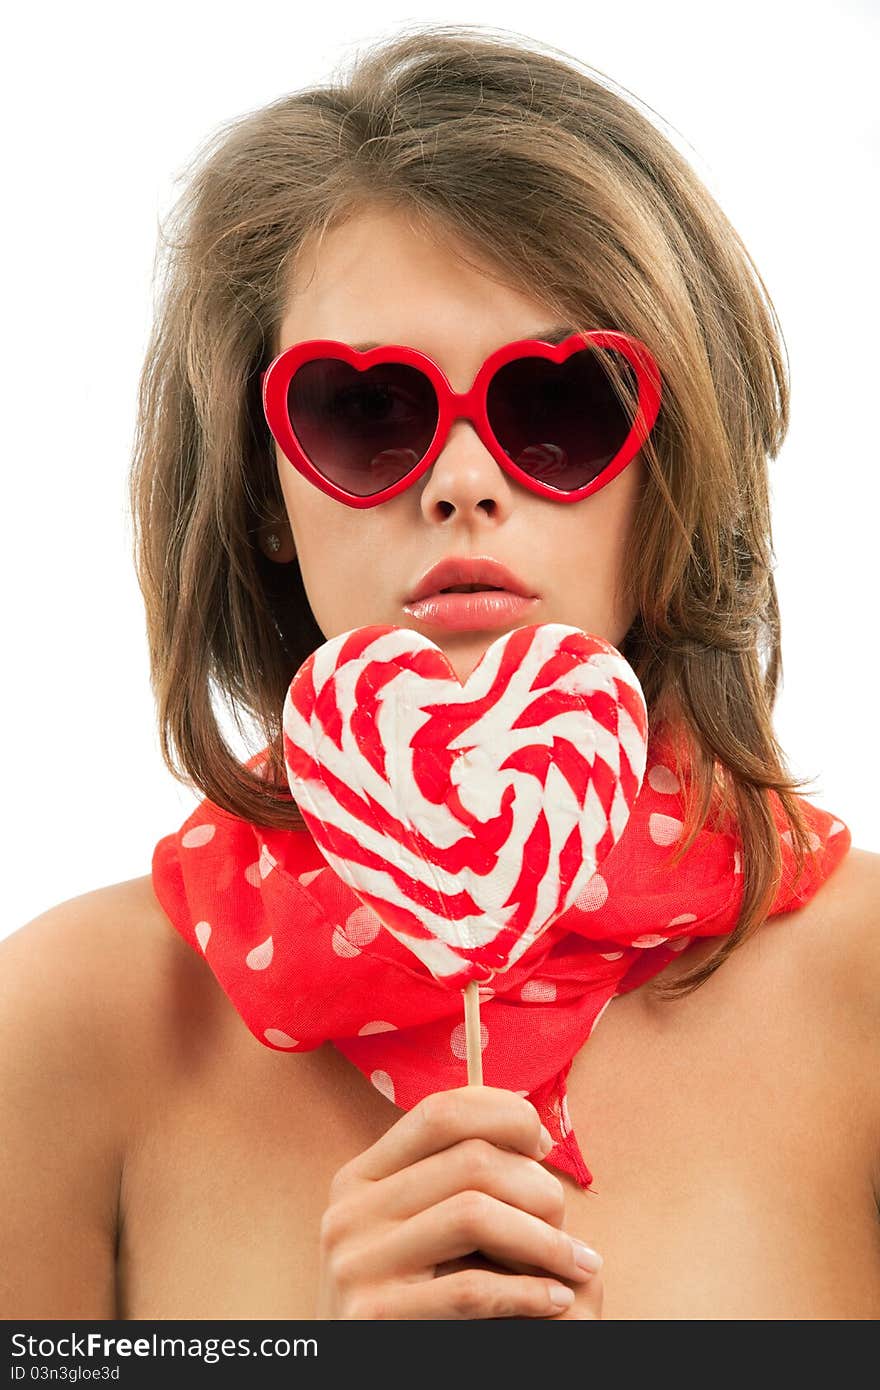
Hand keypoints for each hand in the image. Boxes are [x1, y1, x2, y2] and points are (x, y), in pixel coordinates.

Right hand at [316, 1085, 603, 1318]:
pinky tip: (555, 1299)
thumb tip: (530, 1128)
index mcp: (361, 1177)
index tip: (542, 1145)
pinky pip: (471, 1289)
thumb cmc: (415, 1302)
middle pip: (469, 1160)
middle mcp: (349, 1211)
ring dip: (544, 1239)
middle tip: (565, 1218)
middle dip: (535, 1185)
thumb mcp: (417, 1229)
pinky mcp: (373, 1316)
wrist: (357, 1376)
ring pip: (474, 1213)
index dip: (503, 1115)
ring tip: (578, 1263)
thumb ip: (454, 1181)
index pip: (440, 1112)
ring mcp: (355, 1263)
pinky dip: (528, 1292)